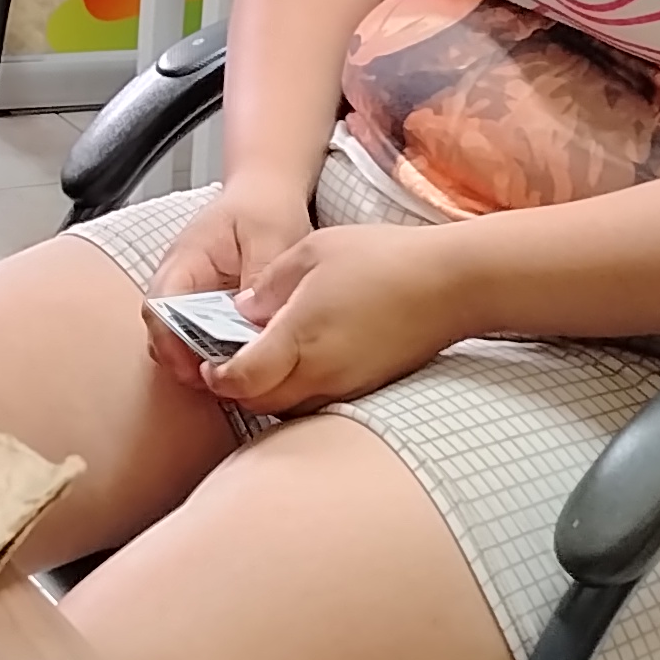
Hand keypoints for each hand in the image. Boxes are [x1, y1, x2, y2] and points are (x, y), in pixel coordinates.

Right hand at [143, 179, 316, 385]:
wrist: (265, 192)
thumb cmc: (264, 207)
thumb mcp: (272, 237)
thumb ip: (260, 278)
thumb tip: (250, 322)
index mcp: (185, 259)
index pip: (160, 306)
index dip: (171, 342)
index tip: (195, 369)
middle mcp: (177, 279)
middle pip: (161, 331)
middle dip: (182, 361)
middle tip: (218, 384)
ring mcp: (189, 294)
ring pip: (176, 338)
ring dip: (197, 360)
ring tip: (230, 379)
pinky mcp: (205, 307)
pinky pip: (198, 337)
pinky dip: (213, 353)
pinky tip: (239, 363)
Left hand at [203, 221, 472, 414]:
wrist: (452, 283)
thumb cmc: (385, 259)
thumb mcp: (313, 251)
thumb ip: (269, 284)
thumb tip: (243, 310)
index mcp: (300, 337)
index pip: (241, 379)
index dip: (216, 376)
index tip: (207, 361)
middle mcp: (321, 372)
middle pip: (259, 402)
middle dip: (236, 388)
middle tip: (225, 361)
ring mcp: (347, 386)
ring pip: (288, 407)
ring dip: (267, 392)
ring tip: (262, 359)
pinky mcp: (366, 389)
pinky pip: (318, 402)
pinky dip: (299, 391)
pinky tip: (301, 362)